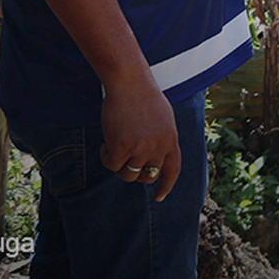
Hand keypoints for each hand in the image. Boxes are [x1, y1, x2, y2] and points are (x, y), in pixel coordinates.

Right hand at [98, 73, 181, 201]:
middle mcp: (159, 146)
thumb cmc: (143, 96)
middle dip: (136, 173)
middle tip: (126, 160)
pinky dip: (106, 157)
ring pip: (128, 174)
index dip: (166, 185)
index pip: (173, 170)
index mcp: (171, 139)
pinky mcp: (122, 147)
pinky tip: (105, 145)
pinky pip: (112, 165)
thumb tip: (155, 161)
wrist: (129, 82)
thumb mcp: (163, 119)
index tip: (159, 197)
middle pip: (148, 175)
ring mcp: (141, 148)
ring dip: (119, 165)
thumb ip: (162, 139)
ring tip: (114, 148)